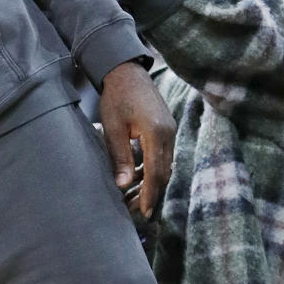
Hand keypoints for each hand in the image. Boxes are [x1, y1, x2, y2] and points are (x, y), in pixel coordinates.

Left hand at [98, 62, 174, 218]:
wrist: (127, 72)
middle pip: (164, 171)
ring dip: (152, 182)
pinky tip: (139, 179)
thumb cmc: (116, 97)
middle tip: (136, 210)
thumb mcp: (112, 128)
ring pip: (165, 165)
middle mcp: (169, 132)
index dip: (149, 193)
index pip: (155, 171)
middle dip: (151, 193)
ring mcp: (170, 130)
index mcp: (156, 132)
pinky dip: (153, 169)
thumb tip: (123, 185)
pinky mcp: (167, 129)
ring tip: (135, 198)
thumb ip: (120, 157)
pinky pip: (163, 155)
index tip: (143, 211)